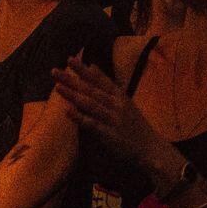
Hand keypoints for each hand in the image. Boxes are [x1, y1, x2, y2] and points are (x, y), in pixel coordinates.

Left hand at [52, 56, 169, 173]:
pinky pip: (92, 124)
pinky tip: (68, 111)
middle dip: (73, 80)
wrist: (150, 148)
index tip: (70, 59)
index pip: (100, 80)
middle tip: (55, 71)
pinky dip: (80, 117)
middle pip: (91, 90)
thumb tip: (92, 67)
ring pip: (90, 104)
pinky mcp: (109, 135)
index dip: (84, 70)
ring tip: (58, 87)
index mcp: (120, 96)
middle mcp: (116, 105)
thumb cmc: (135, 125)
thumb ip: (108, 86)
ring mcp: (113, 119)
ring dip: (73, 95)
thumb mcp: (125, 101)